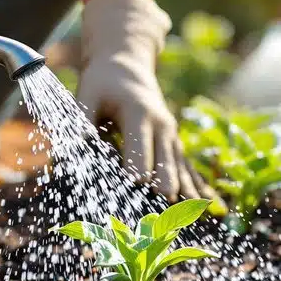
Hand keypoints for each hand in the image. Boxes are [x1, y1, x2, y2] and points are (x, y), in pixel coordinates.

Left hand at [76, 0, 213, 200]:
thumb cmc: (102, 82)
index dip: (138, 164)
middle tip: (165, 208)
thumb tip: (73, 147)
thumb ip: (81, 120)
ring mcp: (171, 135)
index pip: (139, 145)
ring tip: (191, 215)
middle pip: (165, 160)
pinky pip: (187, 168)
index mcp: (140, 113)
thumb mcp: (87, 93)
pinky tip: (207, 206)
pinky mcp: (173, 143)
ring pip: (180, 167)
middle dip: (165, 184)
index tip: (138, 183)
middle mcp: (162, 125)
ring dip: (185, 191)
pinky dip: (195, 186)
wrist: (127, 65)